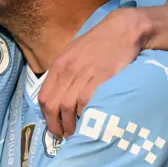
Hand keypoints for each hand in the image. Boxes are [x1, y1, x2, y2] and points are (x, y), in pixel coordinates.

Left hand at [38, 7, 150, 137]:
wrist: (123, 30)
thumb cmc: (98, 43)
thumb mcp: (73, 54)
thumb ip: (64, 73)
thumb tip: (57, 96)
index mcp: (59, 65)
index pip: (44, 97)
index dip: (47, 116)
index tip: (53, 127)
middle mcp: (68, 71)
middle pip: (54, 106)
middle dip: (56, 125)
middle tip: (64, 136)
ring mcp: (84, 75)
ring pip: (69, 108)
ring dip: (71, 125)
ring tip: (77, 133)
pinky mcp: (102, 79)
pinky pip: (88, 103)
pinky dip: (86, 115)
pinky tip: (90, 121)